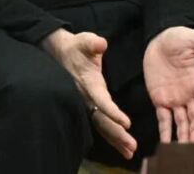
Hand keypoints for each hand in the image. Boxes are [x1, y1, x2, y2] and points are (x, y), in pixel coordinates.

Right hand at [40, 28, 135, 159]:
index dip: (113, 112)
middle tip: (132, 146)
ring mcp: (87, 103)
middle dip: (116, 134)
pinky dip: (111, 135)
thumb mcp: (85, 41)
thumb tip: (101, 44)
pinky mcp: (89, 106)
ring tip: (130, 152)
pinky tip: (121, 145)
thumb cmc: (77, 47)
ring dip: (115, 139)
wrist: (61, 53)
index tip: (127, 123)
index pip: (101, 100)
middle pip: (102, 119)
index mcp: (89, 83)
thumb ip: (93, 43)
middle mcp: (87, 97)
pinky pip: (100, 123)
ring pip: (101, 125)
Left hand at [143, 26, 193, 143]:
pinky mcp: (160, 99)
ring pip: (182, 121)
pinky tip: (166, 143)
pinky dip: (165, 131)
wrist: (158, 39)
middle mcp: (190, 93)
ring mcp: (175, 98)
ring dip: (183, 135)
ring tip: (182, 149)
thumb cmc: (180, 37)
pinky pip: (163, 118)